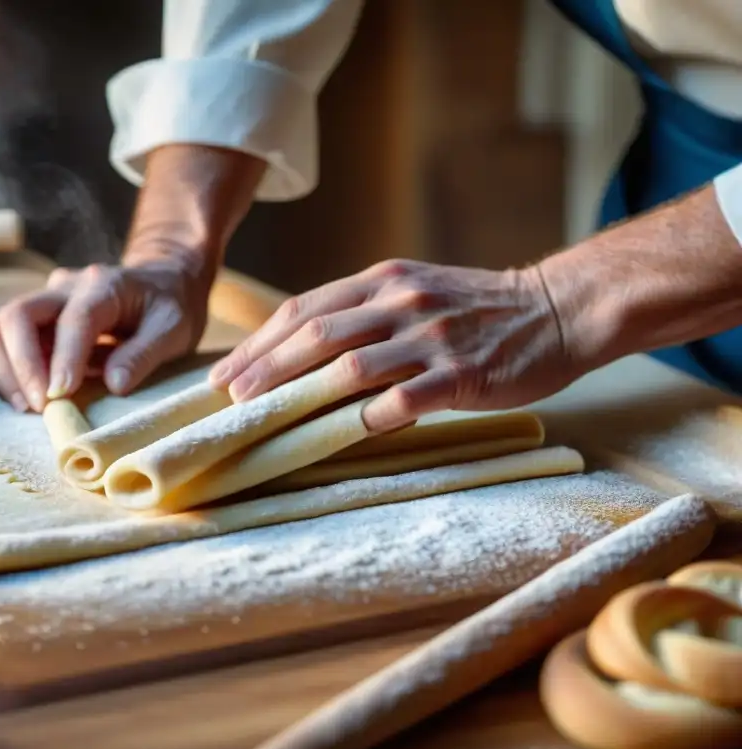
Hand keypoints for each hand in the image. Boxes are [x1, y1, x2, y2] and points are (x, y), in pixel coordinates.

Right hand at [0, 253, 210, 411]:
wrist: (161, 281)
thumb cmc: (170, 307)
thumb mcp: (174, 329)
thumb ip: (145, 353)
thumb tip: (115, 384)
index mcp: (104, 285)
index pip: (74, 319)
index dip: (64, 358)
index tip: (60, 395)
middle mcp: (65, 287)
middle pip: (18, 314)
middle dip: (22, 364)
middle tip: (39, 407)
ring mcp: (44, 300)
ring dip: (4, 368)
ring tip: (27, 407)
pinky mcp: (34, 318)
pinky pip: (1, 339)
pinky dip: (3, 369)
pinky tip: (22, 399)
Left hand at [209, 259, 575, 432]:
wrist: (557, 308)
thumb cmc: (477, 309)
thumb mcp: (415, 292)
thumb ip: (365, 315)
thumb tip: (303, 354)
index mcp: (383, 280)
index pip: (304, 309)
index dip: (259, 343)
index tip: (225, 373)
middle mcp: (401, 301)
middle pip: (317, 334)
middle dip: (265, 369)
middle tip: (229, 399)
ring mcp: (432, 336)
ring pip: (352, 365)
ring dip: (301, 394)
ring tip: (266, 419)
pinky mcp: (463, 372)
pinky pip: (407, 397)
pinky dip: (370, 416)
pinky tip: (342, 434)